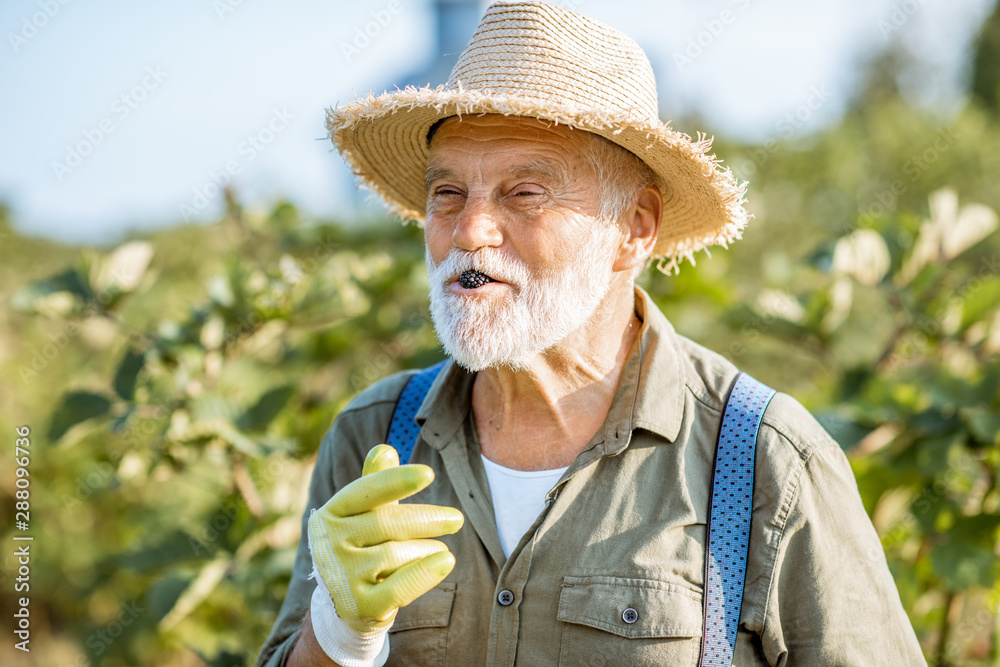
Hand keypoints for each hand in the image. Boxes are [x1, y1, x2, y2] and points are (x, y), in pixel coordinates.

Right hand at [306, 445, 463, 664]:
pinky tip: (447, 560)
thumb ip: (376, 483)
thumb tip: (384, 450)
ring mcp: (342, 578)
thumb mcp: (365, 514)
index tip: (429, 473)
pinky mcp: (360, 606)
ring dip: (427, 548)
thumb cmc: (363, 546)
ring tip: (442, 548)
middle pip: (386, 523)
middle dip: (426, 518)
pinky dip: (424, 573)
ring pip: (396, 554)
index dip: (396, 481)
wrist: (347, 603)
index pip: (364, 492)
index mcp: (330, 514)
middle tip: (456, 519)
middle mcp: (329, 545)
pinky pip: (398, 588)